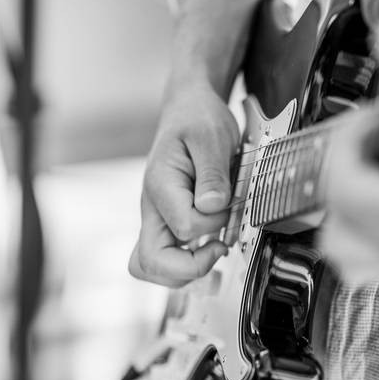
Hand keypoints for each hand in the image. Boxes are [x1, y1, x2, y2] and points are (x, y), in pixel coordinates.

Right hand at [128, 77, 238, 286]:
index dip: (213, 225)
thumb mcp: (212, 137)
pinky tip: (210, 246)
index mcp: (161, 185)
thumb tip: (212, 206)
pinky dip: (187, 262)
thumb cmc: (198, 119)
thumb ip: (212, 173)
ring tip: (214, 249)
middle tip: (218, 248)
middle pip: (149, 262)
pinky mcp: (167, 222)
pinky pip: (165, 258)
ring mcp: (157, 218)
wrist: (188, 108)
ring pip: (152, 267)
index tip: (229, 206)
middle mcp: (153, 207)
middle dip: (189, 267)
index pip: (183, 227)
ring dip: (185, 270)